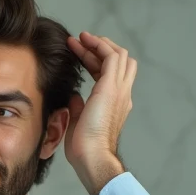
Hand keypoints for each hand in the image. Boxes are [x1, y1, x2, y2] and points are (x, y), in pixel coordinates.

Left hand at [64, 32, 135, 194]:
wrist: (92, 156)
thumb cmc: (84, 147)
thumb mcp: (79, 121)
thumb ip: (79, 106)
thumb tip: (74, 96)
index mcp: (115, 103)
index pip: (109, 75)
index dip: (94, 61)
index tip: (78, 53)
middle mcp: (121, 94)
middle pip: (120, 61)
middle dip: (99, 48)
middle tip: (79, 41)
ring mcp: (119, 90)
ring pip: (119, 55)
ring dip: (99, 43)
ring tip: (81, 37)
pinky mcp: (111, 88)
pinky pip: (112, 57)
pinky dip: (99, 46)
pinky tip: (85, 41)